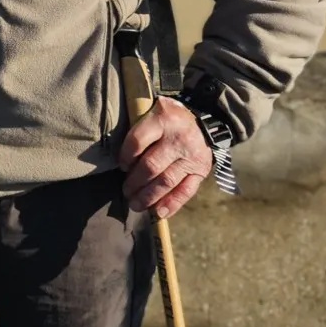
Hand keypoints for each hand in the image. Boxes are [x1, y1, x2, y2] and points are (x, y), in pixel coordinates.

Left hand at [119, 96, 212, 218]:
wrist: (202, 122)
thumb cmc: (167, 120)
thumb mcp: (152, 113)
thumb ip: (139, 131)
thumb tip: (122, 163)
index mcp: (162, 119)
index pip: (137, 141)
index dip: (126, 157)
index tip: (122, 166)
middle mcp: (179, 137)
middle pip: (151, 166)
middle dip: (134, 183)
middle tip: (126, 192)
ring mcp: (192, 156)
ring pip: (166, 181)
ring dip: (148, 196)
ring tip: (136, 204)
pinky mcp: (202, 170)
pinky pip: (186, 190)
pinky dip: (171, 204)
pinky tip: (159, 213)